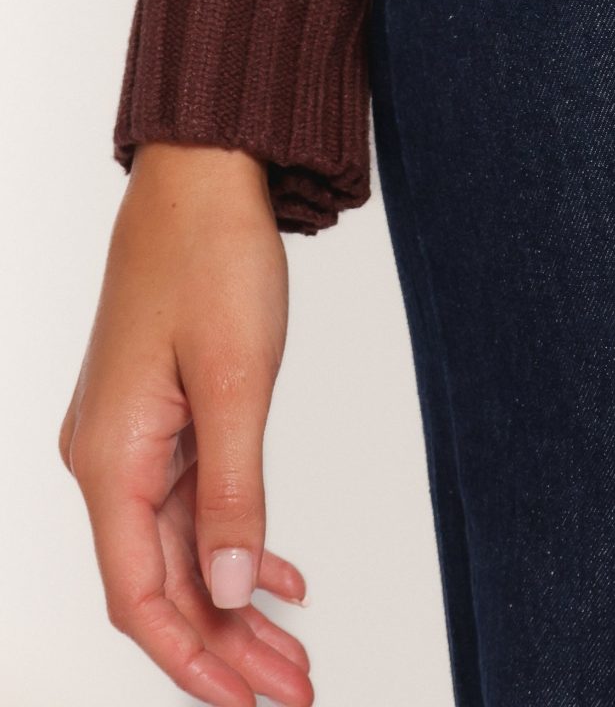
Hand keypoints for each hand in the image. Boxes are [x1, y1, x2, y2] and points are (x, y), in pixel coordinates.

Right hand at [59, 144, 313, 705]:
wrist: (203, 171)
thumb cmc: (210, 255)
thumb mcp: (234, 377)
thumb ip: (233, 488)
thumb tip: (230, 586)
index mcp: (111, 459)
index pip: (142, 595)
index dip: (193, 659)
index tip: (246, 704)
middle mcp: (109, 459)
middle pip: (165, 583)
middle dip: (227, 647)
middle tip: (293, 690)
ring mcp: (134, 438)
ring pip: (184, 549)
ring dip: (235, 603)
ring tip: (295, 655)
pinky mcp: (163, 414)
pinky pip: (193, 504)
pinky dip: (235, 542)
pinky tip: (279, 574)